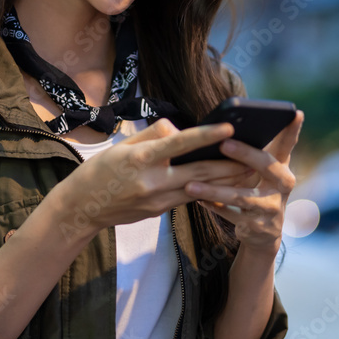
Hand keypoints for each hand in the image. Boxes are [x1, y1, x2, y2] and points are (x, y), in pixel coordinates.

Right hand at [58, 118, 259, 232]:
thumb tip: (179, 130)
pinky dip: (207, 191)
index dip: (207, 135)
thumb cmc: (101, 171)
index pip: (180, 143)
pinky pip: (188, 198)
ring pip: (200, 189)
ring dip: (226, 182)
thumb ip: (154, 136)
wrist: (83, 208)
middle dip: (230, 166)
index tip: (229, 126)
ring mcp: (157, 201)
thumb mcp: (123, 146)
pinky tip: (224, 186)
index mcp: (141, 159)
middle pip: (199, 173)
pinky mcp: (160, 212)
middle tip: (255, 157)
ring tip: (249, 172)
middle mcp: (152, 181)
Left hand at [183, 110, 303, 254]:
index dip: (292, 129)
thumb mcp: (259, 172)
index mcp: (281, 166)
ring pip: (241, 196)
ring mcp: (272, 207)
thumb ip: (246, 151)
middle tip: (224, 143)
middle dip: (245, 153)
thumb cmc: (255, 191)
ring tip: (191, 184)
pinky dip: (213, 207)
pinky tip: (197, 200)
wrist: (264, 234)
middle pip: (266, 165)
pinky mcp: (259, 226)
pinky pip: (231, 214)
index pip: (288, 144)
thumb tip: (214, 128)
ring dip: (215, 190)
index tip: (295, 113)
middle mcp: (282, 185)